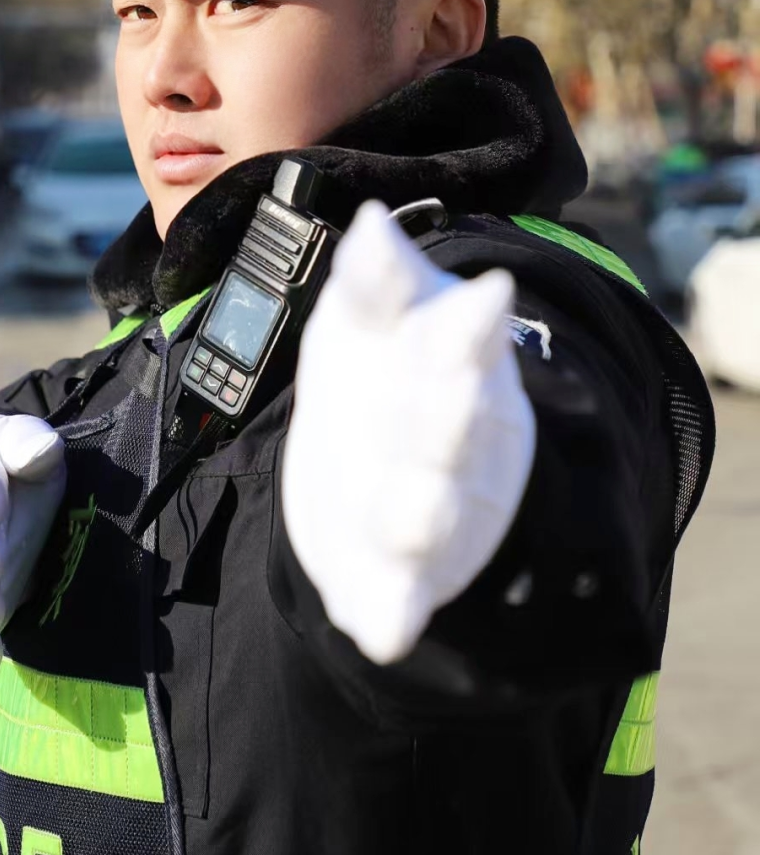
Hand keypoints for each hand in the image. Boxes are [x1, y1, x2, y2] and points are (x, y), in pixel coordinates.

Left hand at [282, 201, 534, 665]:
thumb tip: (370, 225)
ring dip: (422, 517)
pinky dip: (392, 615)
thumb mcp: (370, 316)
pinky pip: (397, 598)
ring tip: (405, 518)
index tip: (485, 298)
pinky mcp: (396, 573)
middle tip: (444, 400)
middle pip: (458, 434)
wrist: (369, 461)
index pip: (470, 343)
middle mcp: (456, 442)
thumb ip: (375, 277)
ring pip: (432, 517)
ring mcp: (432, 511)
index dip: (473, 326)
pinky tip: (383, 630)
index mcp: (456, 368)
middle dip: (451, 421)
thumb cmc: (380, 371)